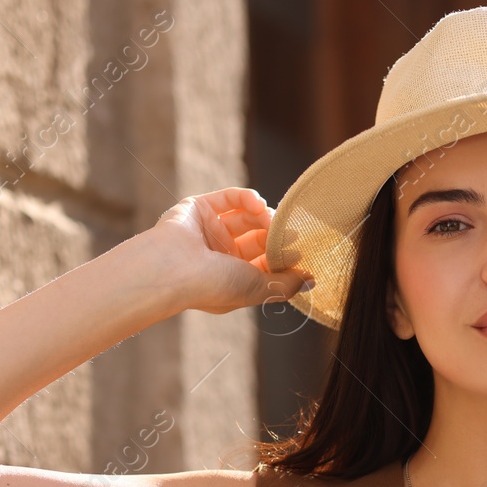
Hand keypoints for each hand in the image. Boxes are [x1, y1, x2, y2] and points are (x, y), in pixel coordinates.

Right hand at [149, 188, 311, 315]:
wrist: (173, 269)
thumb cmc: (213, 285)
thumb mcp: (258, 288)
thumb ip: (286, 284)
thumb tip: (312, 279)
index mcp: (231, 279)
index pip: (265, 265)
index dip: (283, 259)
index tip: (302, 254)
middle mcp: (219, 256)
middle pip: (258, 240)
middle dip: (276, 236)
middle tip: (293, 234)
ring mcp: (208, 231)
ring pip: (245, 217)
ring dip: (264, 216)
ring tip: (273, 220)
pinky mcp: (198, 208)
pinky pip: (229, 198)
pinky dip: (247, 197)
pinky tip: (259, 204)